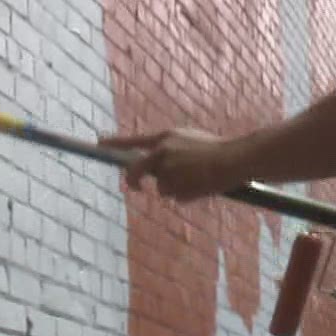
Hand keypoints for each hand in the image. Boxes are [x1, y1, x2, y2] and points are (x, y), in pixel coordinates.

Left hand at [97, 127, 248, 200]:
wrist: (235, 158)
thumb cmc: (218, 149)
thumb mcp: (190, 141)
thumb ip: (171, 150)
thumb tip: (156, 167)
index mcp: (166, 138)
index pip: (134, 141)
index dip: (115, 143)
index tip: (99, 144)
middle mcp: (162, 153)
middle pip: (137, 171)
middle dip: (134, 181)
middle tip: (137, 187)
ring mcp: (168, 171)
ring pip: (162, 188)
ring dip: (175, 189)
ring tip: (197, 180)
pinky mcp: (176, 186)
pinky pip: (176, 197)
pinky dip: (187, 196)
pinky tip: (202, 187)